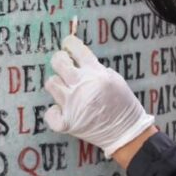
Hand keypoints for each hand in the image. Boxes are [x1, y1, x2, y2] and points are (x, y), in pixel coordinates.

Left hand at [44, 35, 154, 157]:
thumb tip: (78, 60)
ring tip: (66, 89)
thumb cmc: (123, 103)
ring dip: (58, 84)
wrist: (125, 132)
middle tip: (64, 64)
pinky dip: (54, 112)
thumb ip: (96, 69)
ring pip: (51, 83)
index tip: (68, 44)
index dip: (70, 43)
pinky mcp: (67, 122)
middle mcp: (82, 86)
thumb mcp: (115, 79)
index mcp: (96, 73)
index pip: (76, 49)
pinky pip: (50, 112)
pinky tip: (62, 111)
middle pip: (58, 62)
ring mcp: (72, 104)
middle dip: (60, 59)